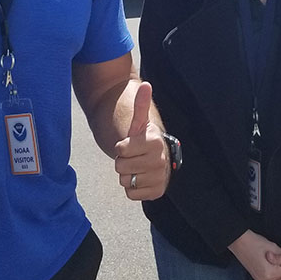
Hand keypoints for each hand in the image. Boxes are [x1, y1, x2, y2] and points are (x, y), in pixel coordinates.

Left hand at [112, 81, 169, 199]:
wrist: (155, 158)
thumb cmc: (143, 139)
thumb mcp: (139, 123)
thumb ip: (141, 105)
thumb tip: (146, 85)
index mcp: (154, 142)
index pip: (121, 149)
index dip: (121, 147)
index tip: (130, 144)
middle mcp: (160, 160)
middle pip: (120, 167)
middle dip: (123, 162)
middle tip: (133, 156)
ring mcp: (159, 177)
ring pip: (125, 181)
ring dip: (127, 175)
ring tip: (137, 167)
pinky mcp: (157, 192)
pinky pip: (131, 194)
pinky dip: (132, 189)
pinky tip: (140, 179)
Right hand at [227, 230, 280, 279]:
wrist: (240, 242)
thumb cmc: (254, 242)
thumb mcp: (274, 248)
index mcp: (269, 273)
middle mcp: (264, 279)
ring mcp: (259, 279)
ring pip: (276, 276)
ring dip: (278, 269)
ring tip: (275, 258)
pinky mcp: (257, 277)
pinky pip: (270, 276)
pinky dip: (273, 270)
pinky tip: (271, 262)